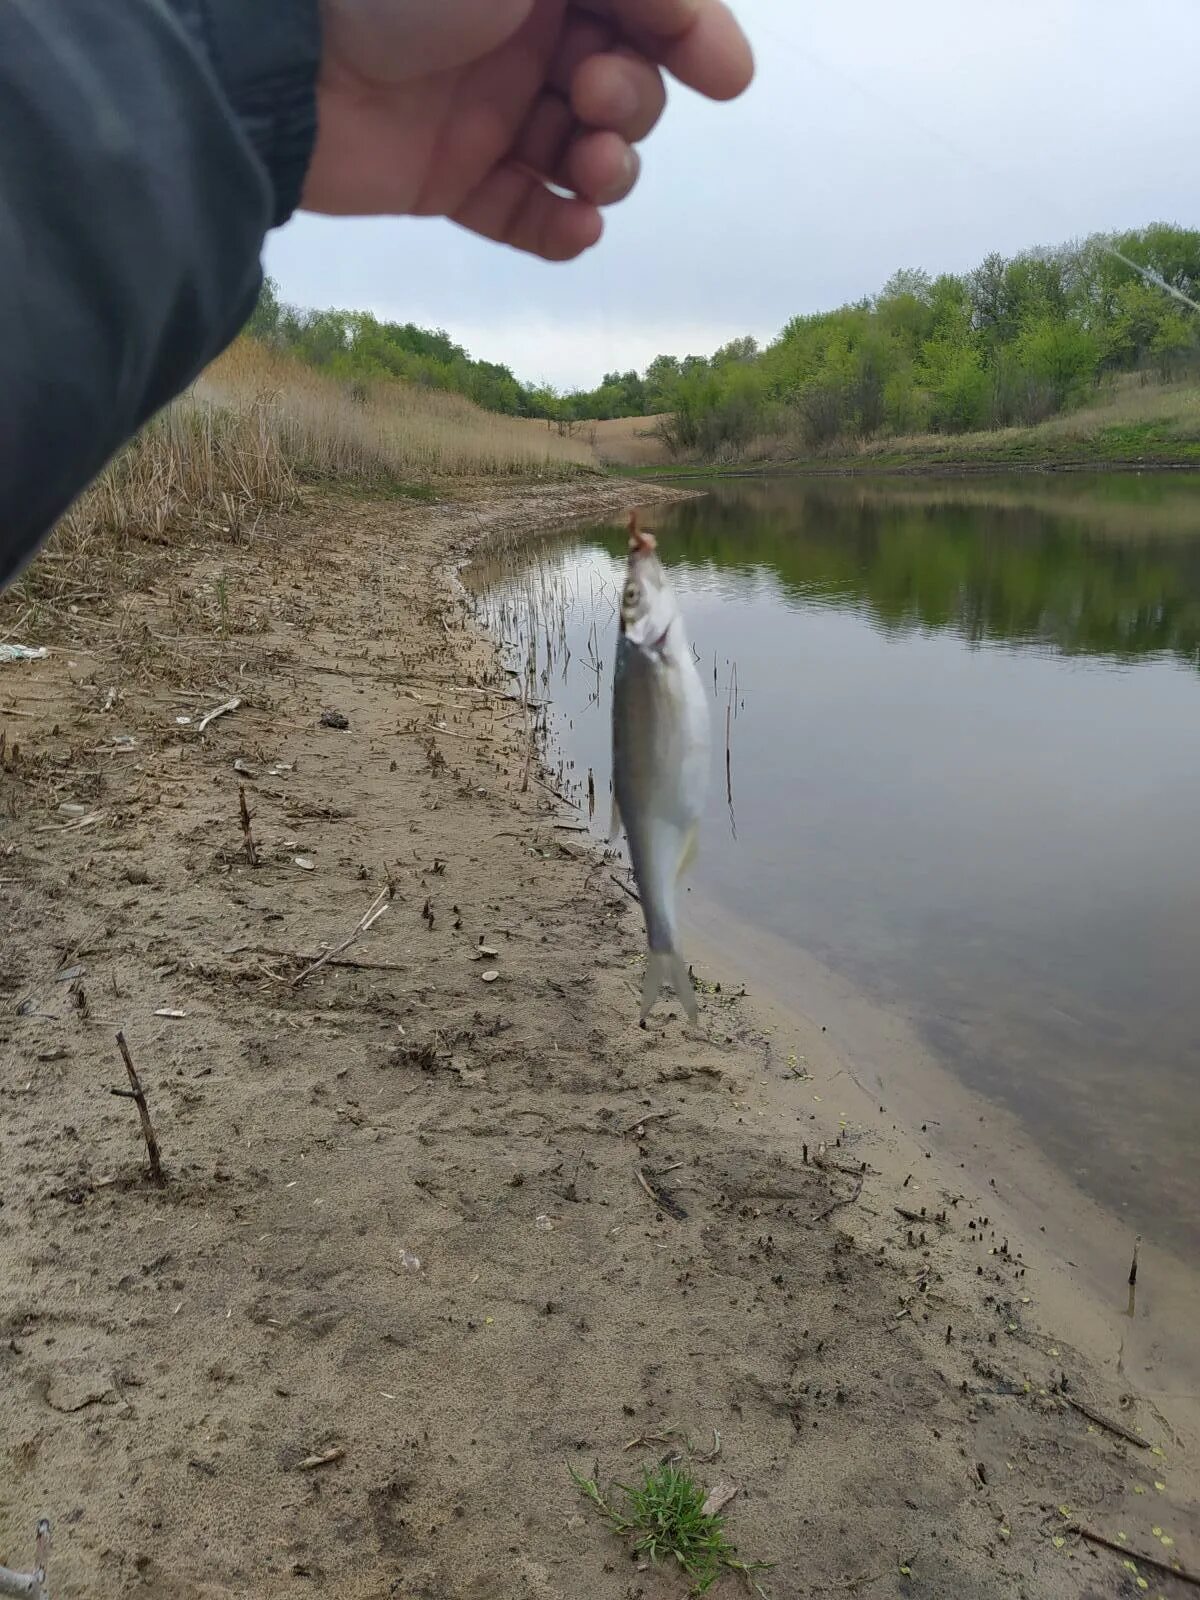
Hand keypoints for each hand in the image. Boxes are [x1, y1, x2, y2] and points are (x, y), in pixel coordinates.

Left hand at [302, 0, 752, 259]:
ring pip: (583, 150)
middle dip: (632, 97)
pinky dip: (560, 226)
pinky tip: (577, 226)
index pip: (644, 2)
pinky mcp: (446, 177)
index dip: (692, 33)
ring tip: (586, 167)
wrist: (275, 53)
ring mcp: (483, 108)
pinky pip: (524, 213)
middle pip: (624, 77)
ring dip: (609, 167)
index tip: (724, 76)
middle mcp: (518, 29)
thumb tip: (706, 24)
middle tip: (591, 95)